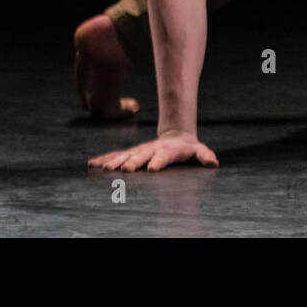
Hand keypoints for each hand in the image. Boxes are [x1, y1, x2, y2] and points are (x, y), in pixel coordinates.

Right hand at [88, 131, 218, 171]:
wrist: (176, 136)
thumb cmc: (189, 149)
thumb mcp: (200, 151)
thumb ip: (205, 156)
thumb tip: (214, 162)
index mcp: (168, 150)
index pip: (163, 157)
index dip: (158, 162)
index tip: (151, 169)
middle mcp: (151, 149)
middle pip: (141, 155)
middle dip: (132, 162)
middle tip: (123, 170)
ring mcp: (140, 150)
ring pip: (125, 155)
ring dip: (114, 161)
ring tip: (103, 168)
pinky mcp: (131, 152)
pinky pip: (116, 155)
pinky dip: (104, 159)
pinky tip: (92, 164)